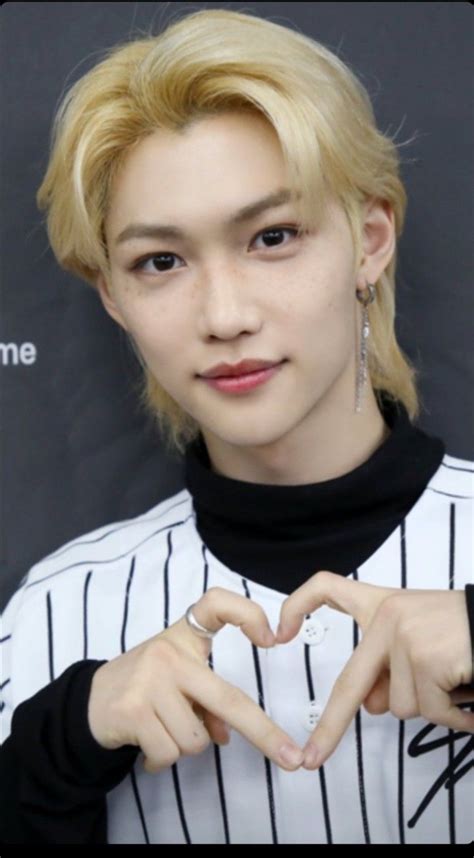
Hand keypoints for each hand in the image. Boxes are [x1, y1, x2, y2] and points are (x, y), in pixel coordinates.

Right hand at [88, 587, 304, 772]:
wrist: (88, 702)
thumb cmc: (145, 687)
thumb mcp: (178, 682)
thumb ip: (207, 703)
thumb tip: (226, 735)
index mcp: (183, 636)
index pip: (215, 604)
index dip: (247, 614)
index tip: (271, 638)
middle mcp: (168, 653)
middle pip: (228, 699)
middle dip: (264, 734)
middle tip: (290, 759)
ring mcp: (149, 681)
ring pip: (197, 738)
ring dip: (184, 747)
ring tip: (161, 731)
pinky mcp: (132, 710)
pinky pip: (170, 753)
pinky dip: (162, 760)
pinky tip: (147, 747)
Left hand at [274, 571, 473, 769]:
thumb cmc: (469, 630)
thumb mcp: (422, 642)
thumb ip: (391, 669)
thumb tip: (370, 706)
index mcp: (383, 604)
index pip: (328, 588)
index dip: (297, 604)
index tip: (279, 631)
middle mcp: (388, 615)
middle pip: (349, 682)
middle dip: (331, 727)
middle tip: (313, 756)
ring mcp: (405, 636)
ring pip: (401, 706)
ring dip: (434, 705)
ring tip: (457, 677)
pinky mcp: (425, 658)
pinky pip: (432, 711)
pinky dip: (456, 715)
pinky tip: (469, 692)